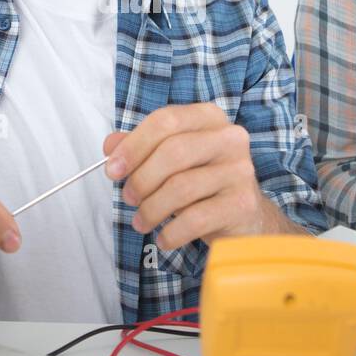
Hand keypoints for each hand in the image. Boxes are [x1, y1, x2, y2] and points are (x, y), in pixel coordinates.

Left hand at [103, 103, 295, 250]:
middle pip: (173, 152)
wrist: (245, 215)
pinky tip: (164, 238)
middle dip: (141, 179)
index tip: (112, 170)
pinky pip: (195, 219)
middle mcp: (230, 138)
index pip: (166, 120)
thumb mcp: (171, 160)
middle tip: (128, 198)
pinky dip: (171, 232)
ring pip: (181, 187)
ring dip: (152, 209)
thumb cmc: (203, 182)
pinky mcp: (242, 204)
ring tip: (141, 221)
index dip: (134, 145)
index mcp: (209, 118)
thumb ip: (141, 148)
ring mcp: (240, 170)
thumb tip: (110, 146)